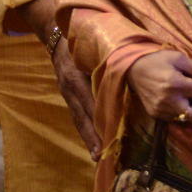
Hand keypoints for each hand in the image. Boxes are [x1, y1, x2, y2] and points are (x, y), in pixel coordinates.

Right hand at [49, 36, 100, 160]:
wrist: (57, 35)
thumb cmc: (81, 39)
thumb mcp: (93, 47)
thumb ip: (110, 59)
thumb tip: (133, 70)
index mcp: (76, 78)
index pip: (89, 104)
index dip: (98, 122)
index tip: (108, 136)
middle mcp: (70, 89)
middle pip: (82, 117)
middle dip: (91, 138)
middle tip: (100, 157)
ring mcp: (67, 93)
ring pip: (79, 119)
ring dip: (88, 138)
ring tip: (96, 157)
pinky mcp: (68, 95)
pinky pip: (77, 115)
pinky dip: (85, 130)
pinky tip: (92, 142)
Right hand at [124, 49, 191, 121]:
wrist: (132, 69)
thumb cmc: (157, 60)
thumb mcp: (178, 58)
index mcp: (175, 84)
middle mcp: (168, 100)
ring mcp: (161, 110)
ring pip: (186, 119)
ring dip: (191, 110)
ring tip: (189, 98)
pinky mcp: (155, 114)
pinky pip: (174, 119)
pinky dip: (179, 112)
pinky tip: (177, 101)